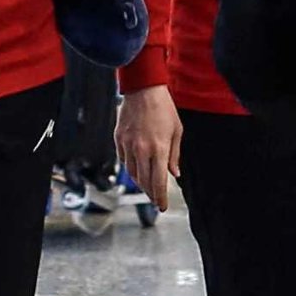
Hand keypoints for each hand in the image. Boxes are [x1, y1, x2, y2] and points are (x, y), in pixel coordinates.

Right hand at [118, 86, 181, 205]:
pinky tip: (137, 169)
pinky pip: (124, 160)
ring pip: (132, 173)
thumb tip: (174, 174)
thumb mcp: (177, 131)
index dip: (160, 197)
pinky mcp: (119, 139)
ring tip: (147, 186)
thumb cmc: (163, 108)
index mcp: (159, 149)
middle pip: (144, 181)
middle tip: (155, 200)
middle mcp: (141, 150)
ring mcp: (128, 145)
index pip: (158, 182)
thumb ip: (175, 155)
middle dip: (150, 194)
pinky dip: (130, 167)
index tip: (162, 206)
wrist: (143, 89)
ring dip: (140, 183)